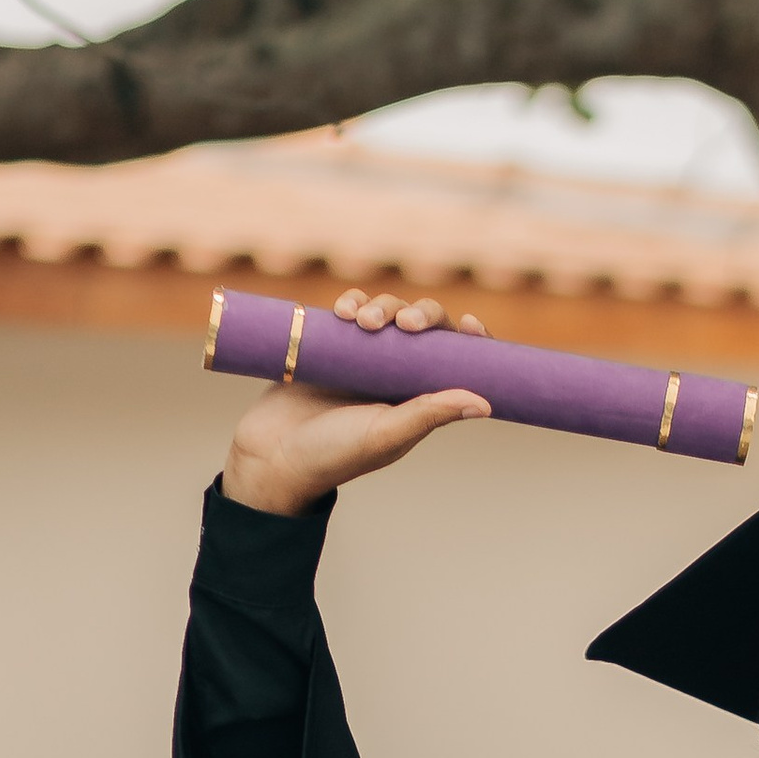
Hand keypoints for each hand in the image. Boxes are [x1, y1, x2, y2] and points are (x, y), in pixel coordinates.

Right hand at [222, 291, 491, 516]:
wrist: (272, 454)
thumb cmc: (333, 454)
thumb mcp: (387, 434)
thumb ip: (431, 414)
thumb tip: (486, 402)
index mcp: (418, 401)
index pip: (456, 365)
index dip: (469, 342)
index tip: (469, 324)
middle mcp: (396, 378)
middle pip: (424, 329)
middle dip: (420, 314)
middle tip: (405, 323)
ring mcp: (365, 359)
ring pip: (389, 314)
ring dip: (382, 307)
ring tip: (362, 322)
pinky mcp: (334, 345)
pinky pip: (352, 311)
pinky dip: (353, 303)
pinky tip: (344, 311)